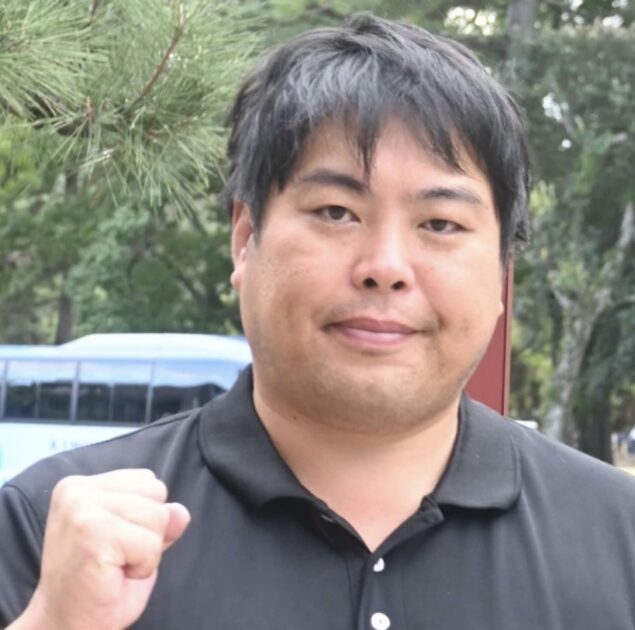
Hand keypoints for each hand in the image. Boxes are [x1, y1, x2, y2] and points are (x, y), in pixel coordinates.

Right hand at [13, 469, 189, 629]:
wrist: (65, 627)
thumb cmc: (99, 584)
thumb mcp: (135, 540)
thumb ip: (159, 519)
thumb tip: (180, 512)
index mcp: (82, 485)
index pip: (148, 480)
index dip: (144, 518)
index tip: (114, 542)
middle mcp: (77, 491)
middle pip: (157, 491)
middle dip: (148, 530)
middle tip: (115, 557)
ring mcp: (81, 509)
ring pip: (158, 516)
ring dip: (146, 550)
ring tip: (115, 566)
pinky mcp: (92, 534)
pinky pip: (151, 545)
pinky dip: (143, 567)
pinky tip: (115, 576)